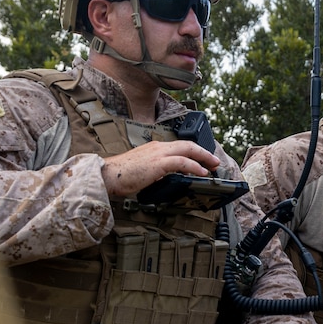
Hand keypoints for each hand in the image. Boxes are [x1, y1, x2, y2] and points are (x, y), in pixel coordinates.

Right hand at [100, 140, 219, 198]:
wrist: (108, 176)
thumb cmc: (121, 176)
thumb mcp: (142, 171)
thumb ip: (156, 171)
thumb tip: (168, 179)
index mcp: (153, 148)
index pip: (178, 145)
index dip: (193, 151)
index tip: (203, 159)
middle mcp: (157, 147)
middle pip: (187, 144)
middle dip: (203, 152)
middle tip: (214, 161)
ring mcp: (158, 153)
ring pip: (187, 149)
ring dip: (203, 157)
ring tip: (213, 166)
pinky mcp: (158, 163)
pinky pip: (181, 162)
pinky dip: (194, 166)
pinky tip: (201, 172)